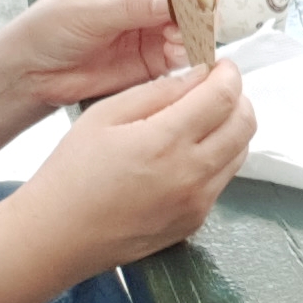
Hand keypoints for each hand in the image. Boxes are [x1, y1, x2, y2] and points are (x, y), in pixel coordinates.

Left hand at [1, 0, 180, 102]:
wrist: (31, 72)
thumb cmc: (47, 29)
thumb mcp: (88, 10)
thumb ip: (131, 6)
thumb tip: (169, 0)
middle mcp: (144, 0)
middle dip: (197, 3)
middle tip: (198, 13)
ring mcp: (149, 30)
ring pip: (188, 25)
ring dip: (193, 30)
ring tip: (180, 36)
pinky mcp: (151, 60)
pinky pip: (180, 54)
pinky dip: (186, 53)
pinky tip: (177, 53)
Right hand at [12, 61, 253, 267]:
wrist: (57, 236)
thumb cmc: (72, 174)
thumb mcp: (105, 115)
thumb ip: (157, 91)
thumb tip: (196, 77)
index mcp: (165, 143)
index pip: (223, 97)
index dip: (228, 74)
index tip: (220, 65)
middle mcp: (190, 175)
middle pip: (245, 124)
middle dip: (237, 98)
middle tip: (215, 88)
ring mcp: (196, 203)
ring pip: (240, 152)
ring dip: (231, 128)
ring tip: (201, 118)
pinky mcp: (194, 221)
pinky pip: (222, 180)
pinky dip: (217, 157)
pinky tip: (187, 151)